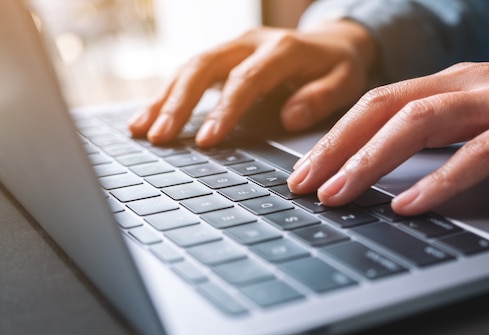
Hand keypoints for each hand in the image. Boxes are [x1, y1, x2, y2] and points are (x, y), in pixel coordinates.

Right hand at [129, 21, 376, 146]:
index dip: (224, 109)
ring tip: (141, 130)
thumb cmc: (338, 65)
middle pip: (205, 67)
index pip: (247, 79)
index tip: (207, 140)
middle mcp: (250, 42)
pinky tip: (147, 118)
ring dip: (163, 99)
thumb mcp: (347, 80)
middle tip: (160, 137)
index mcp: (283, 49)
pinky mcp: (222, 57)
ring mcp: (232, 46)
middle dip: (180, 104)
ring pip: (189, 67)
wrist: (332, 40)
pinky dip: (166, 96)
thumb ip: (321, 97)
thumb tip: (291, 117)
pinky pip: (188, 72)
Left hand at [288, 62, 488, 215]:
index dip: (333, 138)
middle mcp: (465, 84)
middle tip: (302, 187)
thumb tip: (378, 165)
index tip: (301, 173)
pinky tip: (411, 204)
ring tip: (339, 195)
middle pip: (384, 109)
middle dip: (336, 149)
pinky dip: (442, 179)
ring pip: (420, 123)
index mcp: (446, 83)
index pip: (374, 105)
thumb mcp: (475, 114)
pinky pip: (481, 153)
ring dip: (371, 161)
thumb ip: (433, 132)